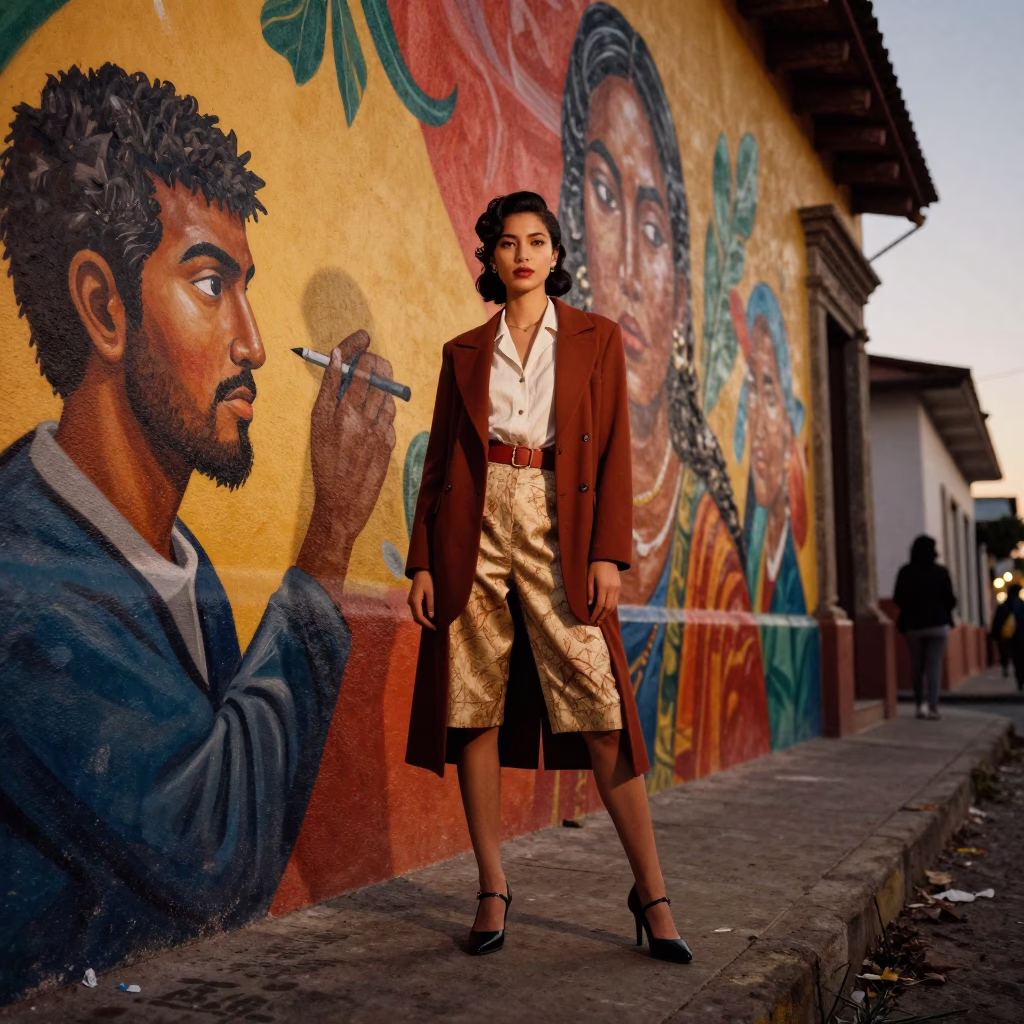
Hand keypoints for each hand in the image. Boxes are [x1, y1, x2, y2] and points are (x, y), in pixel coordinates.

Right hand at [296, 330, 396, 603]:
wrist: (340, 503)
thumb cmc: (324, 463)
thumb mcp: (317, 425)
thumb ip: (329, 390)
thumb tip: (338, 357)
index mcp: (337, 412)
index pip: (355, 368)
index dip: (359, 348)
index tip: (363, 337)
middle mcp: (358, 419)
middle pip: (376, 376)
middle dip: (375, 362)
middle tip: (371, 358)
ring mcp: (377, 431)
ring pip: (386, 394)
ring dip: (381, 386)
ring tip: (371, 389)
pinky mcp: (388, 443)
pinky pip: (389, 417)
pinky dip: (383, 411)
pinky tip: (372, 417)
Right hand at [408, 570, 435, 629]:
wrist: (420, 571)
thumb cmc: (427, 580)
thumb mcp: (431, 592)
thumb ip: (430, 604)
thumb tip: (431, 617)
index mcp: (415, 601)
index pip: (419, 617)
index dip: (427, 624)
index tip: (434, 627)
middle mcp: (410, 603)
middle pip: (416, 617)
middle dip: (424, 623)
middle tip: (434, 627)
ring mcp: (410, 601)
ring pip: (415, 614)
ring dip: (423, 620)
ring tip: (432, 623)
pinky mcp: (412, 600)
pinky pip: (416, 610)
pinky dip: (421, 615)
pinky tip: (428, 616)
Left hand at [587, 560, 619, 624]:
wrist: (608, 557)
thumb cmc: (595, 566)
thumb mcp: (589, 578)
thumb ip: (590, 592)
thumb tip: (589, 605)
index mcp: (604, 587)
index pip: (600, 605)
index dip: (595, 614)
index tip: (590, 620)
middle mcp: (612, 589)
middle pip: (607, 607)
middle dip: (601, 616)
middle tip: (595, 623)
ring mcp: (617, 588)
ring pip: (613, 606)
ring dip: (607, 614)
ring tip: (600, 619)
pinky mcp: (619, 587)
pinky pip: (616, 601)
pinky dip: (611, 608)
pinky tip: (606, 611)